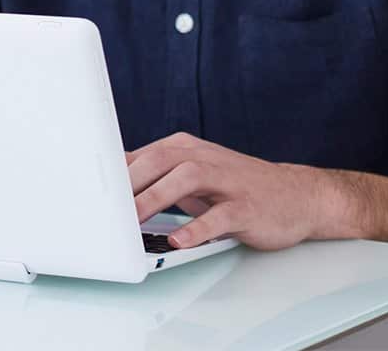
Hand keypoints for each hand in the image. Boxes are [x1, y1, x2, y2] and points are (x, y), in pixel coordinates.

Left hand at [126, 132, 348, 251]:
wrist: (297, 195)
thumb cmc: (236, 185)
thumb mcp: (193, 173)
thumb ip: (156, 176)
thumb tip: (112, 183)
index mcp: (186, 148)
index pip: (142, 154)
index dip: (114, 171)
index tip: (89, 188)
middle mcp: (204, 158)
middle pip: (160, 160)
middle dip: (130, 182)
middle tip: (105, 205)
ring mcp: (228, 180)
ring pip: (185, 179)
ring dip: (155, 197)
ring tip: (133, 219)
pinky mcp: (247, 206)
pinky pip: (219, 215)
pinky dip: (198, 227)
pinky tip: (179, 239)